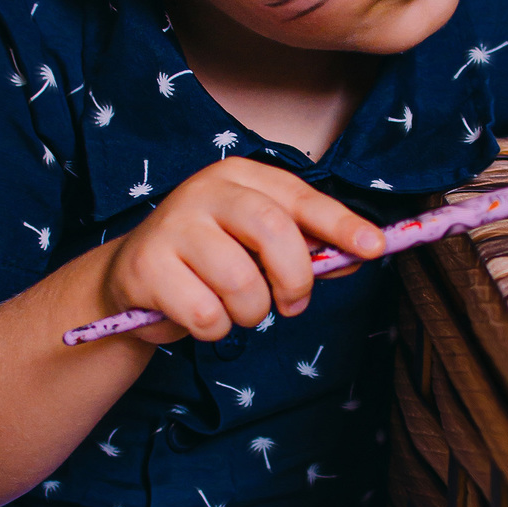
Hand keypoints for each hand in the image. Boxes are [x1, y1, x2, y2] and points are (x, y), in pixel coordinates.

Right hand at [100, 158, 384, 341]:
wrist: (134, 278)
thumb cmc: (208, 260)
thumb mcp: (258, 246)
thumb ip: (307, 248)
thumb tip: (358, 256)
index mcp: (240, 177)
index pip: (299, 197)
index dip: (339, 223)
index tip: (374, 246)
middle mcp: (205, 191)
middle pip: (273, 232)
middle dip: (295, 279)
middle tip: (293, 304)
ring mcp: (173, 225)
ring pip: (241, 284)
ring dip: (250, 313)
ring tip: (234, 309)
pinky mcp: (148, 266)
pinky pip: (206, 314)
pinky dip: (214, 329)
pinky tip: (199, 316)